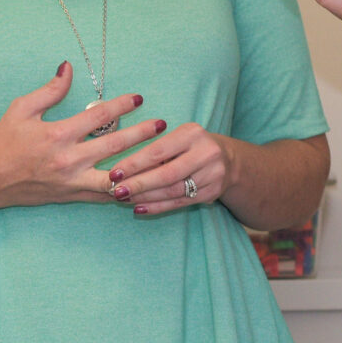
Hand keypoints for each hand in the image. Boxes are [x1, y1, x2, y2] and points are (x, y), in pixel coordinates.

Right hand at [0, 63, 166, 208]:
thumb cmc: (3, 142)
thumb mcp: (21, 109)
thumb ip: (50, 90)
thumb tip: (69, 68)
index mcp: (57, 134)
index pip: (98, 116)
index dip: (122, 105)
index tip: (139, 98)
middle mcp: (68, 160)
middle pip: (115, 145)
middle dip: (142, 134)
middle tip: (162, 125)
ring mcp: (72, 181)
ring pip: (116, 176)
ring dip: (140, 167)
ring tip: (160, 157)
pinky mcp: (72, 196)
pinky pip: (104, 195)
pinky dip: (124, 190)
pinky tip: (142, 184)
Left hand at [106, 122, 231, 217]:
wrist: (227, 158)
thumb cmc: (190, 146)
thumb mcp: (177, 138)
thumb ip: (155, 150)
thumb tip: (121, 171)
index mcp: (192, 134)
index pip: (158, 151)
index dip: (134, 164)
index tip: (114, 173)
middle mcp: (206, 153)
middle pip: (166, 174)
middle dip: (139, 184)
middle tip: (116, 191)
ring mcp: (212, 175)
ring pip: (172, 191)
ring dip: (145, 197)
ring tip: (124, 199)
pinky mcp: (212, 192)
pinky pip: (179, 203)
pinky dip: (157, 207)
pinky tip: (140, 208)